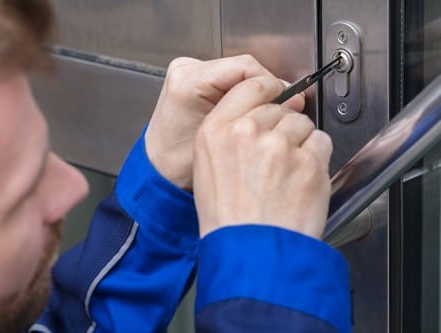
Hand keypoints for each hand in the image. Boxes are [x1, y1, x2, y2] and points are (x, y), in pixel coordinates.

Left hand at [145, 55, 304, 190]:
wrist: (159, 168)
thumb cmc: (181, 163)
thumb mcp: (223, 142)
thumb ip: (256, 118)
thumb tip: (293, 99)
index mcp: (189, 82)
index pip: (245, 67)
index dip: (271, 84)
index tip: (287, 101)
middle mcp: (186, 70)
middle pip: (243, 68)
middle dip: (266, 89)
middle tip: (283, 109)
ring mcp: (189, 71)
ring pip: (239, 72)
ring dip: (256, 91)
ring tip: (267, 113)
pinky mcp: (194, 77)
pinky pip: (230, 78)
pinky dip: (245, 93)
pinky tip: (250, 111)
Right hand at [193, 72, 332, 238]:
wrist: (250, 253)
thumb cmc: (227, 219)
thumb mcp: (206, 168)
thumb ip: (226, 134)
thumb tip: (251, 116)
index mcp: (216, 131)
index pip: (250, 86)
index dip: (267, 91)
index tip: (274, 97)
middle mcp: (247, 133)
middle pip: (279, 107)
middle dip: (282, 126)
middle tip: (276, 157)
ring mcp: (280, 146)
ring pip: (302, 124)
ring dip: (300, 142)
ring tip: (287, 173)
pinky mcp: (309, 163)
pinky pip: (321, 143)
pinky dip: (316, 159)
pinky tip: (300, 180)